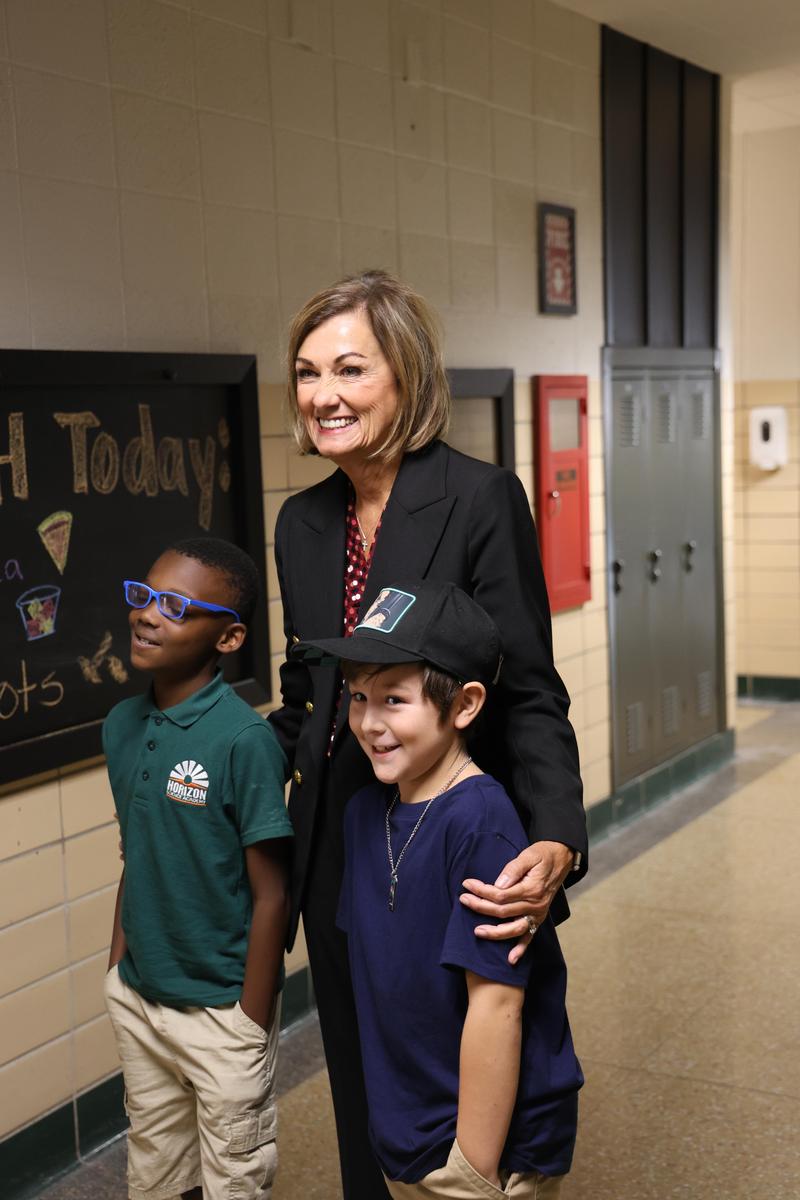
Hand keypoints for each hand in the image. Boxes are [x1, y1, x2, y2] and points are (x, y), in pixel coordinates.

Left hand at [459, 841, 573, 964]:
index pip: (501, 895)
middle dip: (481, 907)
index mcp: (531, 889)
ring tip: (477, 932)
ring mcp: (538, 914)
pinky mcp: (539, 919)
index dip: (482, 891)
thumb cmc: (542, 855)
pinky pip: (530, 937)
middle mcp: (535, 905)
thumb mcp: (528, 855)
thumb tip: (498, 884)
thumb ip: (513, 870)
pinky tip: (511, 960)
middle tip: (463, 900)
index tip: (467, 884)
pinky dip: (521, 950)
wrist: (561, 859)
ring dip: (495, 933)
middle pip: (503, 912)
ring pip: (514, 929)